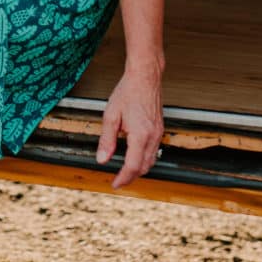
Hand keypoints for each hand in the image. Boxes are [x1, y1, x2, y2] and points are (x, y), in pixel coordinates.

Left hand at [96, 66, 163, 187]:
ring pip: (151, 160)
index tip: (114, 184)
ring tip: (125, 173)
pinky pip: (154, 151)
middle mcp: (153, 137)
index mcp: (140, 135)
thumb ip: (106, 140)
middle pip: (144, 167)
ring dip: (139, 170)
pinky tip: (135, 157)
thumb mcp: (110, 116)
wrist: (145, 77)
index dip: (123, 178)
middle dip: (131, 177)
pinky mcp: (159, 129)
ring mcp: (158, 133)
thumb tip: (102, 159)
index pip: (133, 166)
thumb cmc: (128, 92)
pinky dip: (145, 159)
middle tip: (118, 181)